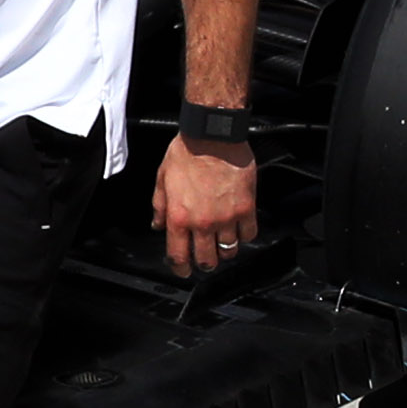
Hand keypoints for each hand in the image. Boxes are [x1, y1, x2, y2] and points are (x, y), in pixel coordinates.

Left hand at [154, 136, 258, 272]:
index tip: (183, 270)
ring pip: (229, 250)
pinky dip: (245, 236)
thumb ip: (160, 206)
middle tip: (205, 259)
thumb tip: (157, 225)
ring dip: (225, 251)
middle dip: (205, 263)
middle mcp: (203, 222)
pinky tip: (239, 230)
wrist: (212, 136)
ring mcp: (226, 217)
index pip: (179, 256)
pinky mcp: (246, 208)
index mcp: (179, 217)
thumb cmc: (186, 153)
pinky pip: (249, 234)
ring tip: (223, 244)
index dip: (181, 269)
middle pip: (207, 259)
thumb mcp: (162, 179)